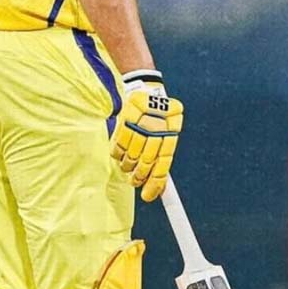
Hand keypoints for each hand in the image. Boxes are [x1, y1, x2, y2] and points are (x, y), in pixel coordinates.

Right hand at [110, 70, 182, 201]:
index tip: (148, 197)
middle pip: (144, 164)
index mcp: (170, 134)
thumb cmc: (158, 119)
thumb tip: (158, 190)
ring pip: (129, 158)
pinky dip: (118, 155)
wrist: (146, 91)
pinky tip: (122, 152)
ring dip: (128, 167)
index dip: (155, 183)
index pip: (163, 164)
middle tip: (136, 181)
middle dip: (139, 177)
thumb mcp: (166, 134)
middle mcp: (155, 130)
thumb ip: (161, 158)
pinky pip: (117, 149)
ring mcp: (138, 126)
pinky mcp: (124, 121)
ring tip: (129, 164)